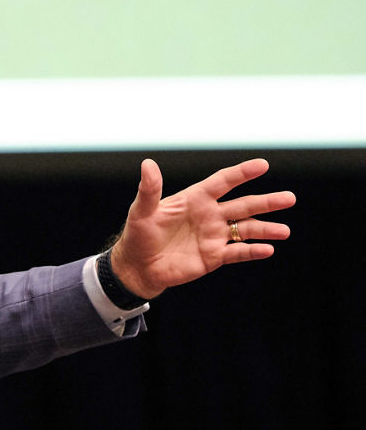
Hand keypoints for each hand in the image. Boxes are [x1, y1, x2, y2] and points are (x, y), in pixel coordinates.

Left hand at [109, 158, 294, 299]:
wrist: (138, 266)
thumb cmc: (138, 234)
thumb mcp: (142, 211)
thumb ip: (150, 190)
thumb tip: (147, 163)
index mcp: (195, 198)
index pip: (222, 182)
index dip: (241, 173)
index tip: (263, 164)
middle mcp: (210, 215)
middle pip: (243, 205)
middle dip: (266, 202)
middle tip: (290, 198)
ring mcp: (214, 235)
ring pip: (246, 229)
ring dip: (266, 229)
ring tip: (285, 230)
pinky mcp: (214, 256)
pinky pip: (238, 252)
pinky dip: (253, 251)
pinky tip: (268, 250)